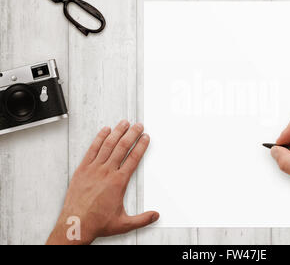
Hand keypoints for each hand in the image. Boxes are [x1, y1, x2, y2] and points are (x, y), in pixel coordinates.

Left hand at [47, 121, 158, 244]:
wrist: (75, 224)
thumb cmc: (97, 222)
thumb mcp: (124, 223)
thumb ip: (142, 219)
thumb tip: (155, 215)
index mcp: (118, 182)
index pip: (133, 158)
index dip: (141, 146)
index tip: (145, 138)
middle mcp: (107, 172)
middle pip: (123, 147)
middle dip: (132, 134)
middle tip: (138, 126)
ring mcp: (94, 169)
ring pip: (108, 145)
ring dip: (117, 132)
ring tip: (124, 123)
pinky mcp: (82, 169)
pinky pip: (92, 150)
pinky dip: (99, 138)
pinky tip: (104, 131)